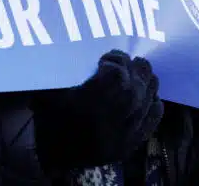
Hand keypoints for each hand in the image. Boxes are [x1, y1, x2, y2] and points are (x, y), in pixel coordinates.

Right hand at [32, 50, 163, 173]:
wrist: (46, 150)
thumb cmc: (47, 112)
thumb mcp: (53, 85)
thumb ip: (74, 66)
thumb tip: (97, 48)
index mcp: (86, 104)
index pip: (117, 74)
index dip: (115, 60)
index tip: (106, 59)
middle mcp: (108, 121)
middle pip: (137, 86)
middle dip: (134, 68)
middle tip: (126, 62)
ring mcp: (121, 136)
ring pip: (148, 101)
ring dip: (145, 83)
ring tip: (135, 76)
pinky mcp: (128, 147)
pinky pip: (151, 121)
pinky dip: (152, 104)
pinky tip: (143, 96)